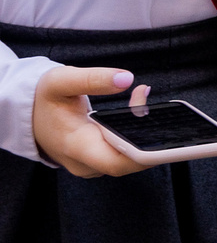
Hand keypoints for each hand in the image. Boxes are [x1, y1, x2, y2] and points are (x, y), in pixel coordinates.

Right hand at [31, 65, 151, 178]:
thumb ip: (94, 78)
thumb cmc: (42, 98)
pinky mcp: (95, 160)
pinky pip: (122, 152)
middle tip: (149, 100)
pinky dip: (134, 133)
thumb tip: (127, 79)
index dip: (146, 153)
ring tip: (139, 97)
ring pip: (128, 157)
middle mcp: (85, 162)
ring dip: (142, 131)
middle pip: (130, 161)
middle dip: (150, 134)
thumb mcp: (62, 81)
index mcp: (76, 146)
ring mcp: (90, 164)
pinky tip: (136, 108)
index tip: (164, 131)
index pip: (117, 163)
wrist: (26, 114)